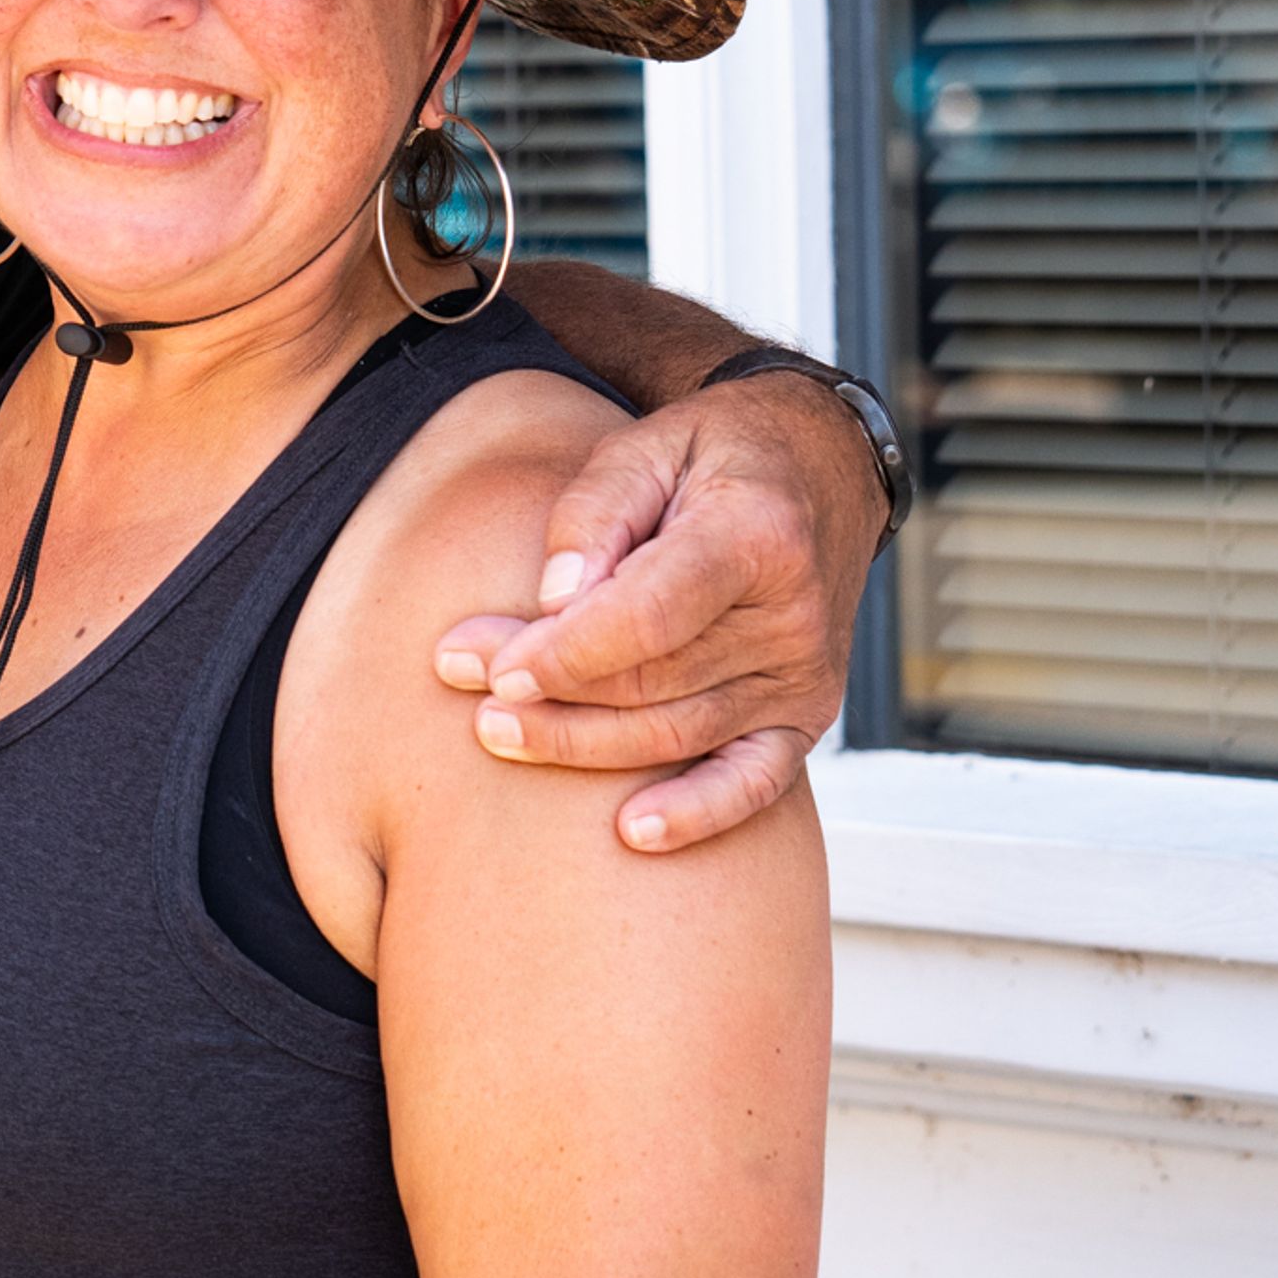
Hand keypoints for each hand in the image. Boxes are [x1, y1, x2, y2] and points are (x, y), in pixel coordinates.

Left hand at [434, 370, 883, 851]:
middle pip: (653, 680)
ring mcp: (804, 676)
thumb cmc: (713, 456)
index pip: (648, 615)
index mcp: (756, 535)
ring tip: (498, 734)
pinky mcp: (806, 715)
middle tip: (461, 680)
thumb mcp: (647, 446)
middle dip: (548, 692)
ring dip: (581, 743)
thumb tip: (554, 598)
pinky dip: (697, 813)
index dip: (564, 652)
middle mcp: (792, 616)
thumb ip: (594, 512)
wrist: (816, 471)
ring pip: (678, 733)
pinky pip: (755, 783)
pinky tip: (631, 832)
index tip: (492, 667)